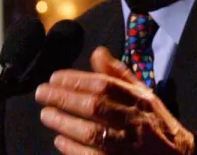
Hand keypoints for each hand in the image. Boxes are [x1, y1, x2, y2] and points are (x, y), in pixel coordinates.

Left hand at [34, 47, 195, 154]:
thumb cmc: (154, 122)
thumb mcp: (143, 94)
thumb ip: (118, 75)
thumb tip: (96, 52)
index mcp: (140, 99)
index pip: (105, 85)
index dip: (77, 80)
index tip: (54, 77)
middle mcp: (135, 121)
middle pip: (96, 106)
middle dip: (65, 99)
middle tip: (41, 94)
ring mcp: (129, 146)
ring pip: (93, 133)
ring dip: (65, 124)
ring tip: (46, 115)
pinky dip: (74, 149)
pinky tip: (59, 140)